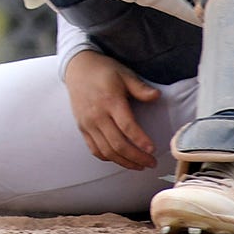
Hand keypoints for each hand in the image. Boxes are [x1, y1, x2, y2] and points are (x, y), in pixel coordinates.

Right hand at [63, 49, 161, 169]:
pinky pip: (94, 149)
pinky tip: (121, 159)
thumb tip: (156, 96)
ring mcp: (88, 123)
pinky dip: (108, 158)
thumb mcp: (124, 74)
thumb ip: (140, 88)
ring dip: (124, 162)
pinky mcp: (82, 127)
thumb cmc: (103, 70)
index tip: (153, 150)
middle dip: (136, 157)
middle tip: (151, 162)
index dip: (140, 140)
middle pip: (117, 144)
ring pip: (106, 151)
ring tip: (139, 165)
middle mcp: (97, 115)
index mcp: (110, 101)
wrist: (76, 67)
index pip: (127, 126)